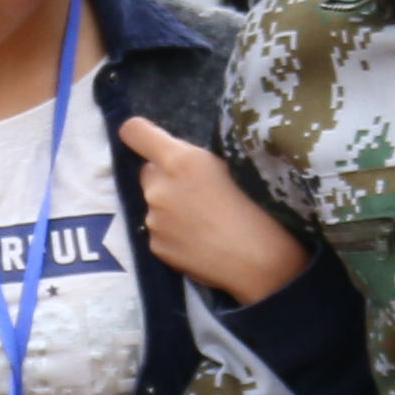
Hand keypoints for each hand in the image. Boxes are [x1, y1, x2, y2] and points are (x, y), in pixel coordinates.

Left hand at [121, 118, 310, 301]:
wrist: (259, 262)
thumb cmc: (258, 209)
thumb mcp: (231, 167)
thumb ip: (195, 160)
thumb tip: (182, 161)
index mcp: (180, 160)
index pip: (134, 132)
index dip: (141, 135)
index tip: (150, 142)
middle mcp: (159, 188)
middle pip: (147, 172)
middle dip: (165, 177)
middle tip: (196, 192)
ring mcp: (154, 220)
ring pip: (155, 204)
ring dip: (171, 208)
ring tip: (205, 223)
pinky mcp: (155, 247)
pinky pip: (159, 232)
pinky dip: (174, 234)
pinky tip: (201, 242)